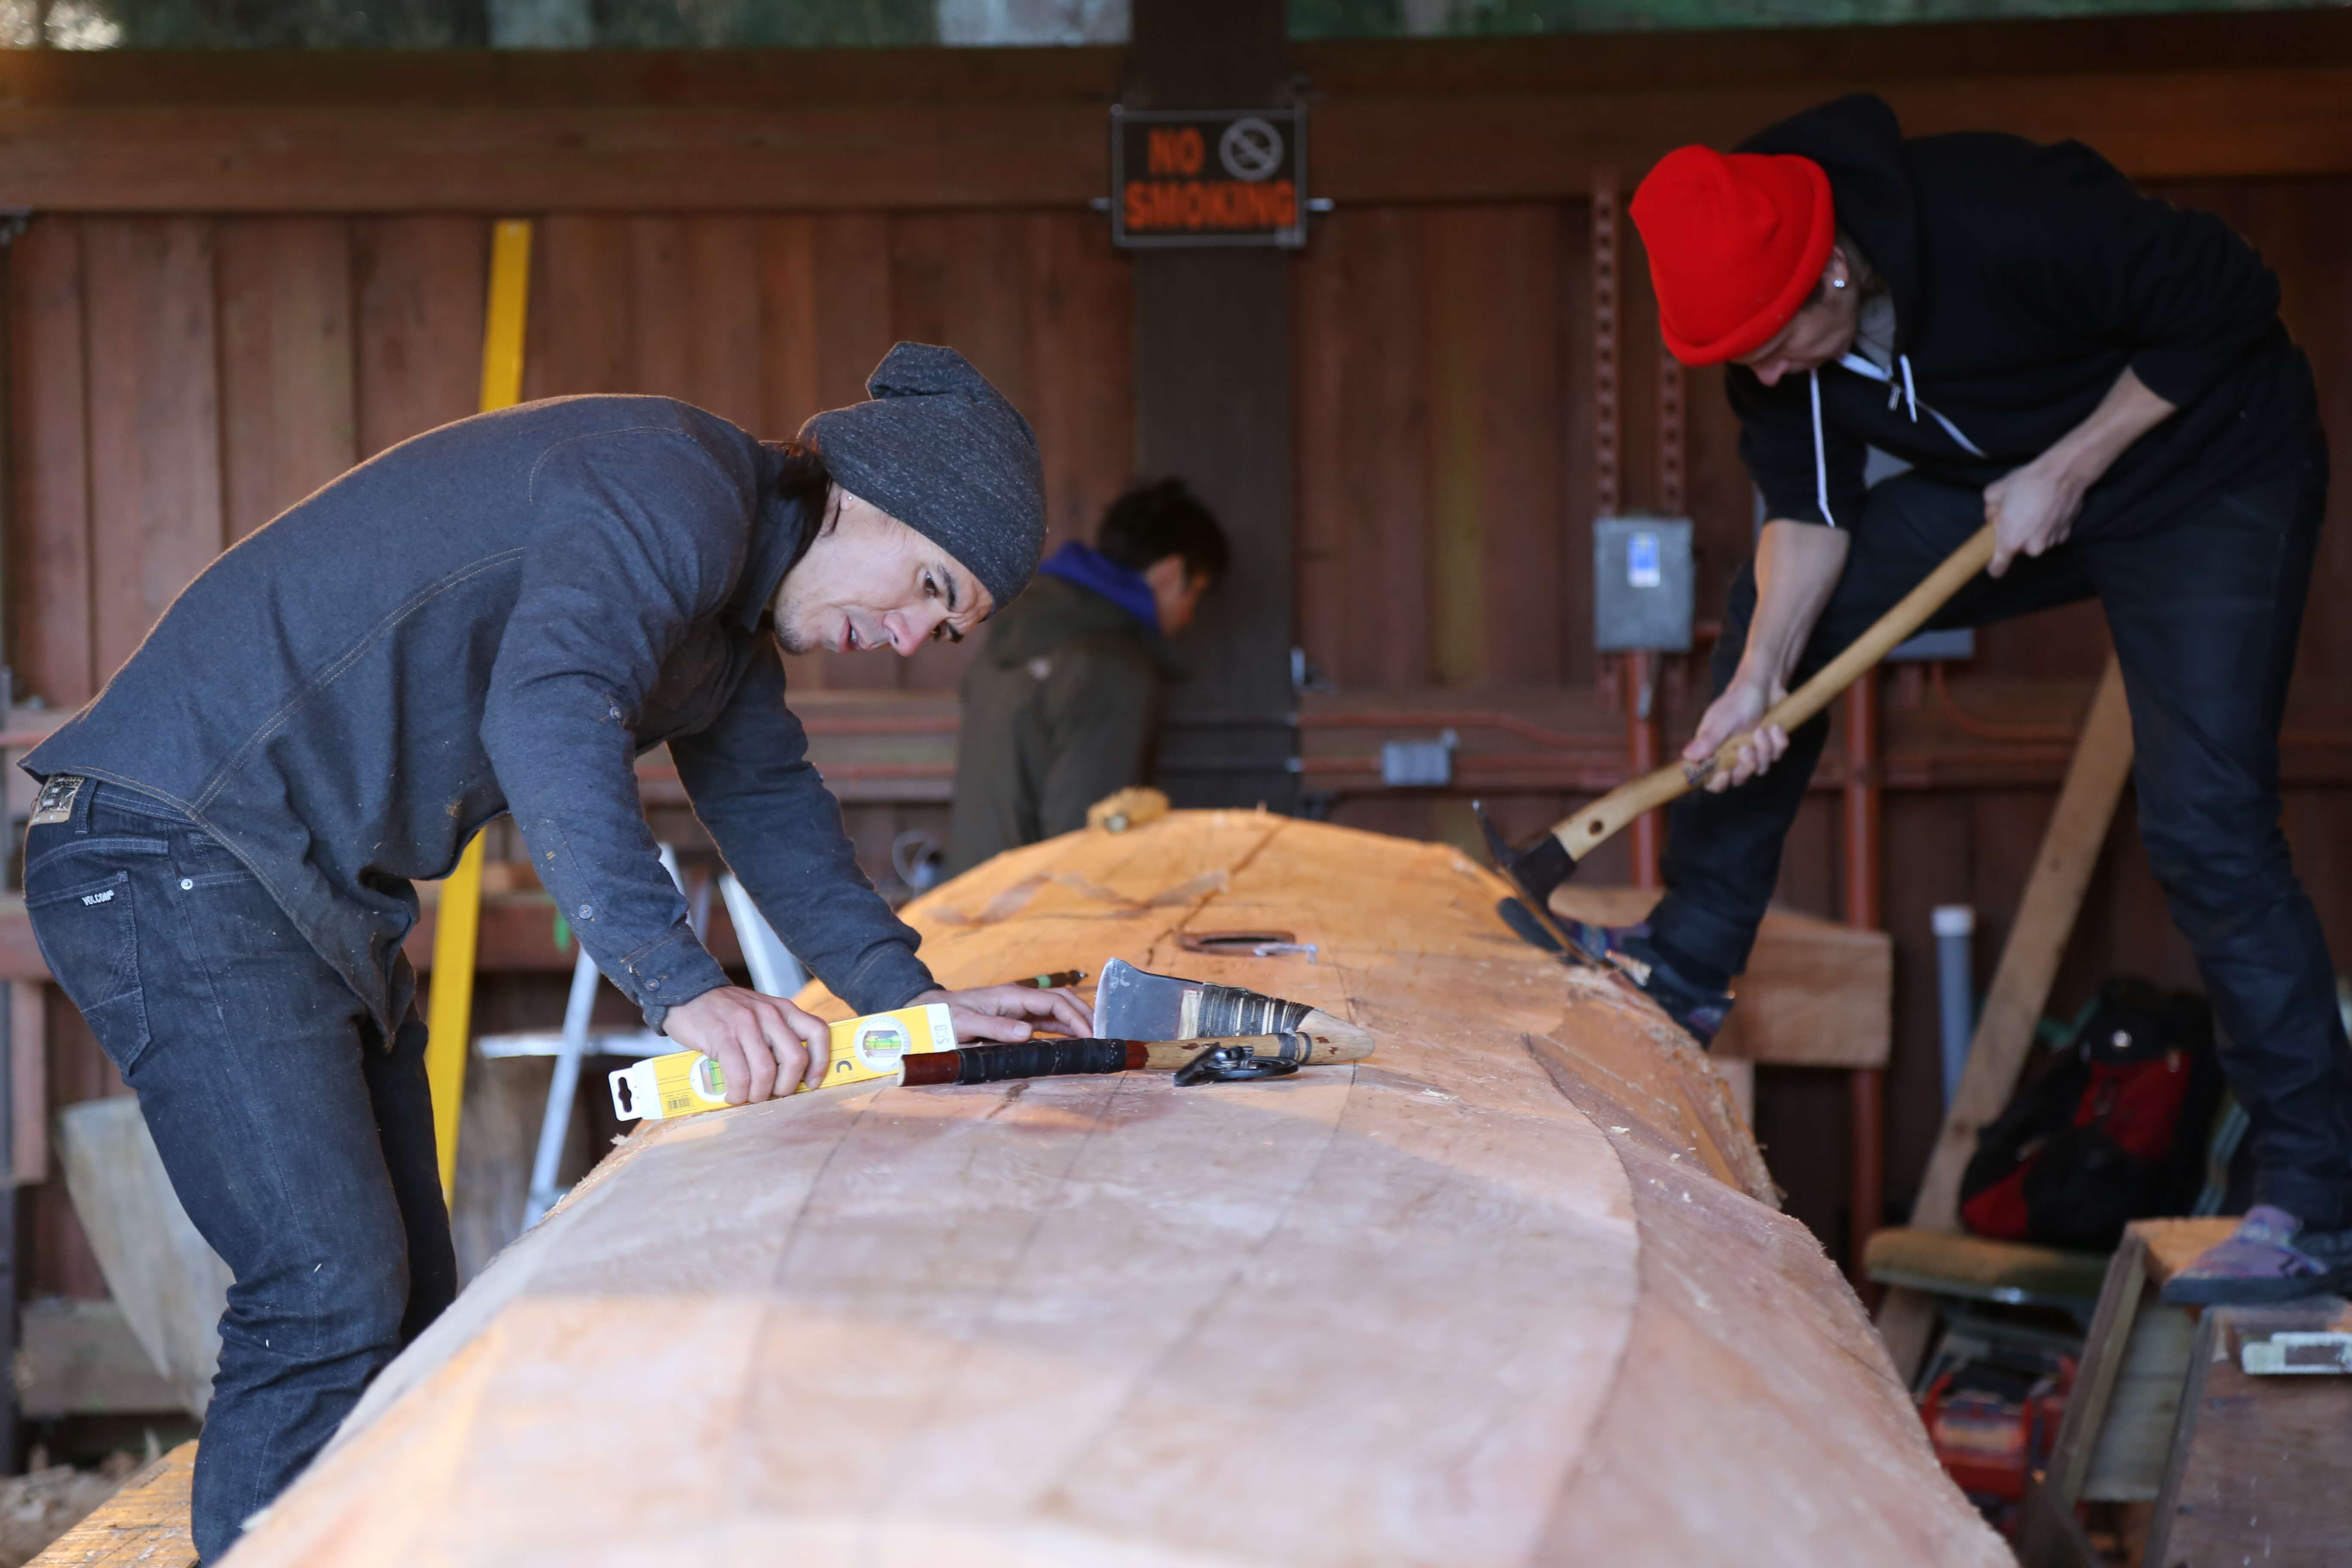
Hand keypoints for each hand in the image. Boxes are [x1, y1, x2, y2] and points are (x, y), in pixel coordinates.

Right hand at [662, 986, 829, 1104]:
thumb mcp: (760, 1013)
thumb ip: (778, 1034)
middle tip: (772, 1094)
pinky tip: (732, 1095)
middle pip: (795, 1059)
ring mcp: (745, 1025)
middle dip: (786, 1087)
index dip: (821, 1062)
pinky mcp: (722, 1038)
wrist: (688, 994)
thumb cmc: (727, 1012)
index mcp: (783, 1009)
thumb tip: (794, 1072)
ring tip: (748, 1096)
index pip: (817, 1032)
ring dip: (759, 1094)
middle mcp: (769, 1015)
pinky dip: (738, 1093)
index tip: (812, 1083)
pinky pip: (739, 1075)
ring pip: (766, 1072)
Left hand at [912, 984, 1092, 1042]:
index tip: (1090, 1035)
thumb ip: (996, 1029)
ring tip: (1094, 1038)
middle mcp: (1019, 999)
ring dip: (1076, 1021)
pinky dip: (1063, 1029)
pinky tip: (1073, 1040)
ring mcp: (1019, 1009)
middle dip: (1084, 1015)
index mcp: (1012, 996)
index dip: (1075, 1017)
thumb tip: (1027, 1034)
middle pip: (1061, 1001)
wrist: (930, 1013)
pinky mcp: (1016, 1019)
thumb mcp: (966, 1024)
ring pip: (1057, 1010)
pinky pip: (1045, 1022)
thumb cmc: (945, 1017)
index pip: (1054, 1003)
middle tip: (1102, 1035)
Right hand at [1683, 675, 1789, 793]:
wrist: (1764, 685)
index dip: (1717, 782)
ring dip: (1764, 750)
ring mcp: (1752, 751)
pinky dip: (1778, 742)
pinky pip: (1777, 756)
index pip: (1710, 778)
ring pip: (1760, 768)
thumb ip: (1708, 740)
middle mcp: (1732, 754)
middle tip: (1747, 748)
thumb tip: (1687, 756)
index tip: (1725, 773)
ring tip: (1762, 730)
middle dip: (1746, 766)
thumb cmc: (1739, 700)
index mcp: (1714, 750)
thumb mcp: (1723, 720)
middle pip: (1738, 778)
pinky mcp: (1770, 747)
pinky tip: (1775, 727)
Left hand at [1985, 458, 2086, 577]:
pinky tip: (2048, 509)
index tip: (1992, 558)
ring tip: (2034, 509)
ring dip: (2033, 531)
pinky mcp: (2066, 533)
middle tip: (2016, 515)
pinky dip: (2048, 526)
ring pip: (2036, 542)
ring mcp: (2051, 542)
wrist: (2063, 473)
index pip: (1997, 569)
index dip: (1993, 565)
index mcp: (2010, 542)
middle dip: (2015, 537)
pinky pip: (2051, 535)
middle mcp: (2032, 548)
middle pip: (2018, 550)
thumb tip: (1993, 518)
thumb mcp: (1994, 493)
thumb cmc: (2026, 483)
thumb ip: (1989, 511)